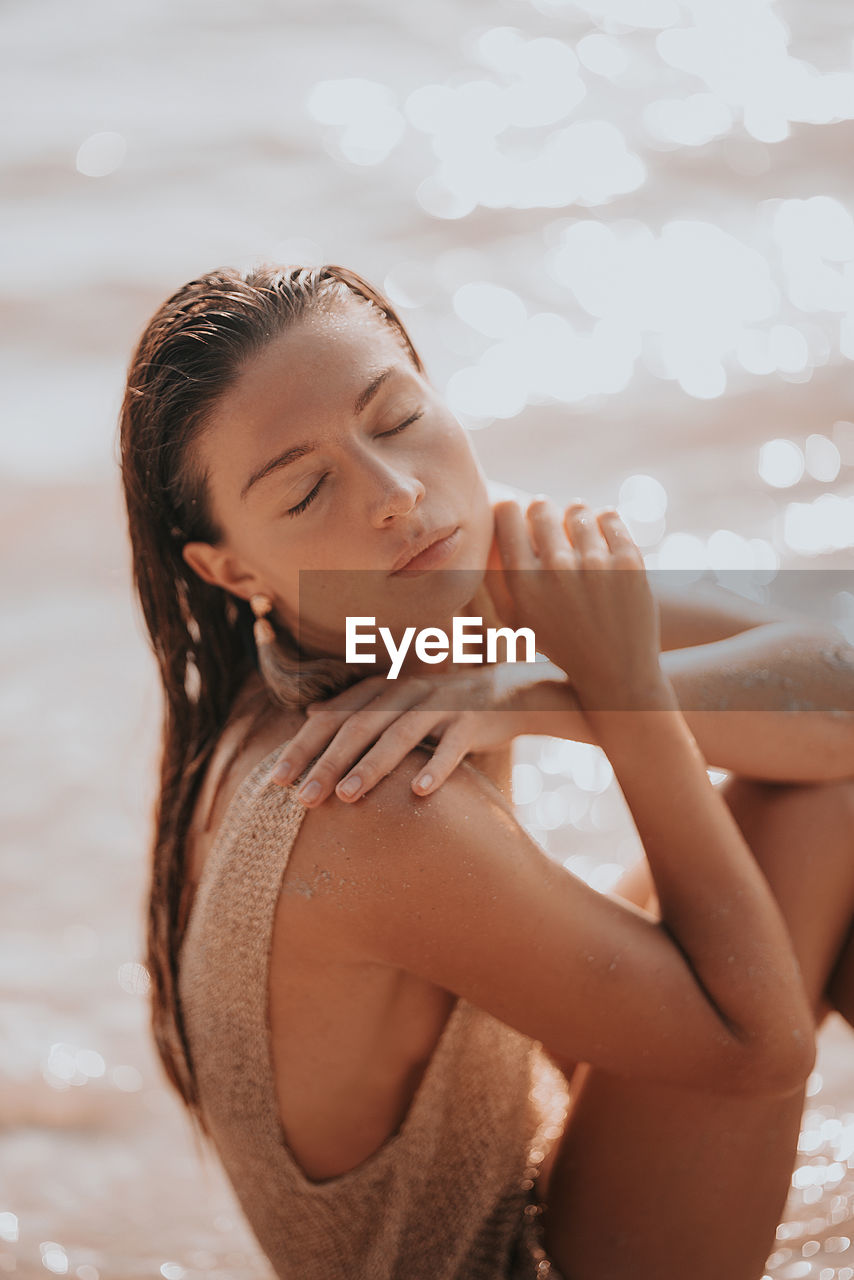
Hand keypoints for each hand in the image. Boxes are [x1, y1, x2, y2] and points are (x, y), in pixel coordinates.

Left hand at [271, 666, 538, 805]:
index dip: (304, 746)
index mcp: (381, 689)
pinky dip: (436, 767)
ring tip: (347, 796)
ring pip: (400, 735)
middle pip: (359, 727)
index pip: (333, 717)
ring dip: (372, 765)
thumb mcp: (396, 700)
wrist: (507, 691)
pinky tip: (420, 792)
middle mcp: (405, 693)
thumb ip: (356, 707)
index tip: (278, 780)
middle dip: (328, 763)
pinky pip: (452, 746)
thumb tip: (309, 713)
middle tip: (303, 798)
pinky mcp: (471, 721)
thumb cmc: (441, 704)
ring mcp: (439, 705)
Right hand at [491, 498, 662, 711]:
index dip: (510, 511)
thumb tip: (486, 531)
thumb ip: (495, 577)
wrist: (615, 669)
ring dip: (575, 519)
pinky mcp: (628, 561)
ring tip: (579, 537)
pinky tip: (602, 541)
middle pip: (540, 506)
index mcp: (523, 582)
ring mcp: (595, 563)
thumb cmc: (559, 642)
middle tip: (550, 527)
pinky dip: (604, 523)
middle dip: (542, 512)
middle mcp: (556, 569)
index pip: (507, 512)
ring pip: (576, 508)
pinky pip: (609, 516)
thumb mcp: (515, 619)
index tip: (519, 520)